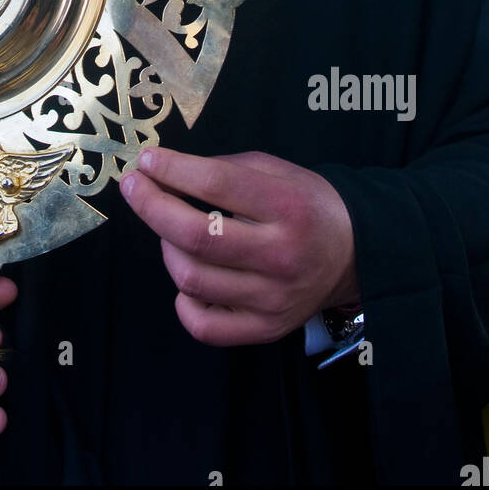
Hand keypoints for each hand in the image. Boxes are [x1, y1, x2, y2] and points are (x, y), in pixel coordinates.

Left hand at [120, 148, 358, 345]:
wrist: (354, 254)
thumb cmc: (306, 204)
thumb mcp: (276, 170)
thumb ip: (224, 168)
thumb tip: (164, 171)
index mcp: (287, 207)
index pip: (216, 184)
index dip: (172, 169)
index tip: (146, 160)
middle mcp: (280, 256)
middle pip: (196, 236)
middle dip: (152, 206)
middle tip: (134, 187)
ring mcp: (272, 299)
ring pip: (191, 278)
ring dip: (166, 247)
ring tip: (170, 231)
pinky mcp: (265, 329)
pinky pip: (202, 325)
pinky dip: (183, 300)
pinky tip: (188, 275)